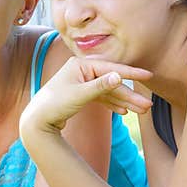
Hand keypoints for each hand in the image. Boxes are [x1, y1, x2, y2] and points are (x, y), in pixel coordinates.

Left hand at [22, 57, 152, 131]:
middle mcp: (82, 70)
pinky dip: (112, 105)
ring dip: (124, 102)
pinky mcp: (81, 94)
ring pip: (109, 92)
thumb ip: (100, 86)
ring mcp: (82, 82)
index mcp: (81, 64)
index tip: (149, 76)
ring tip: (141, 111)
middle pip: (112, 82)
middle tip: (148, 105)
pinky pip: (101, 98)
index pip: (111, 68)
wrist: (37, 121)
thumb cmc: (54, 105)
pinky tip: (124, 112)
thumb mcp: (79, 95)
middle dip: (130, 95)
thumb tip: (119, 76)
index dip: (131, 74)